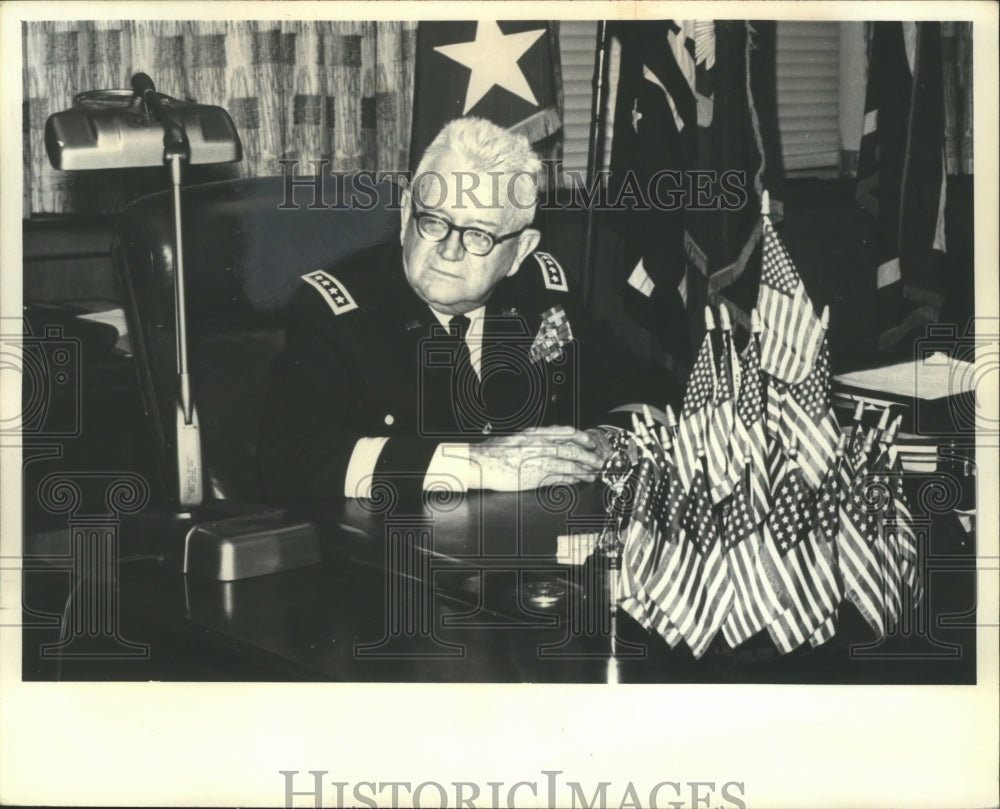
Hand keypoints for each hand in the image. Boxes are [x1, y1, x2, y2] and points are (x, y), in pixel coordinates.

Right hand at [468, 426, 606, 490]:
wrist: (480, 463)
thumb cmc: (495, 452)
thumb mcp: (518, 439)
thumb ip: (535, 440)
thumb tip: (551, 441)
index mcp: (534, 434)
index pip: (564, 432)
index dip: (581, 437)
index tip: (591, 441)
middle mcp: (538, 446)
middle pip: (571, 449)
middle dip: (589, 456)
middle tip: (599, 460)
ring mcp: (537, 462)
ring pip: (568, 464)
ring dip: (584, 470)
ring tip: (593, 474)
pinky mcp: (535, 477)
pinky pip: (558, 478)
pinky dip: (571, 479)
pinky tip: (578, 480)